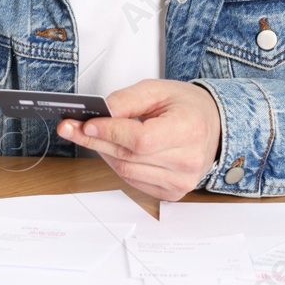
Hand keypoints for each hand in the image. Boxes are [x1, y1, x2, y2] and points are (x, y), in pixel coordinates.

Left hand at [55, 79, 220, 200]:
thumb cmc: (187, 107)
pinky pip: (133, 181)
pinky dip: (119, 165)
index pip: (141, 139)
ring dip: (105, 153)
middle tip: (71, 128)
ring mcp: (181, 182)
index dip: (110, 133)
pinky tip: (119, 150)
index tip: (86, 124)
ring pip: (126, 171)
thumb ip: (127, 100)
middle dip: (95, 141)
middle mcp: (188, 160)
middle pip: (128, 157)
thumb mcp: (158, 90)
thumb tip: (99, 114)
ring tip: (97, 136)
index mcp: (189, 129)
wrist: (213, 126)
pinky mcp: (172, 193)